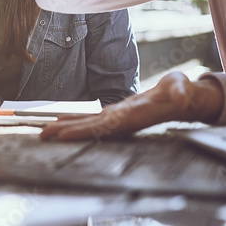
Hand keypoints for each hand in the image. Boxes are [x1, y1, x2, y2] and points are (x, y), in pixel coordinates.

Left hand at [39, 72, 224, 140]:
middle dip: (67, 132)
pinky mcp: (116, 115)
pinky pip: (92, 119)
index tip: (64, 135)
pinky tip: (62, 121)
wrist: (183, 100)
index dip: (84, 130)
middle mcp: (122, 121)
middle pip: (90, 128)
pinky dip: (76, 120)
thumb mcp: (183, 89)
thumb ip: (182, 93)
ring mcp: (118, 119)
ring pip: (88, 125)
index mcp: (133, 116)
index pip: (104, 126)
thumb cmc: (181, 93)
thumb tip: (183, 97)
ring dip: (67, 127)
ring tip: (45, 131)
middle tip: (43, 136)